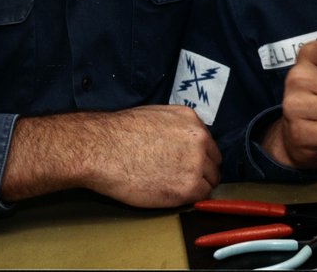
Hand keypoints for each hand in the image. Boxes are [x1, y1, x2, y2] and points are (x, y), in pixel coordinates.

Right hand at [1, 105, 219, 207]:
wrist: (103, 149)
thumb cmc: (119, 133)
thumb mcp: (155, 116)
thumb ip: (175, 128)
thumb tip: (179, 141)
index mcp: (190, 120)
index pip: (208, 143)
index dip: (199, 156)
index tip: (191, 164)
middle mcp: (199, 139)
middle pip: (213, 162)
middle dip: (202, 171)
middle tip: (185, 179)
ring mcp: (196, 163)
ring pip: (209, 181)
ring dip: (197, 186)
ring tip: (176, 189)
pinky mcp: (188, 187)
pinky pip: (200, 197)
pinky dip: (189, 199)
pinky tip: (172, 195)